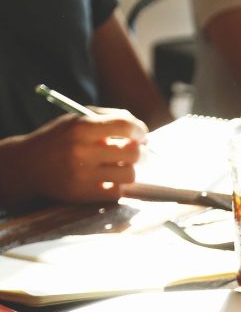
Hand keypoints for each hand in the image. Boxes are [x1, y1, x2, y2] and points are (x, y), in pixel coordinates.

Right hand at [15, 110, 147, 203]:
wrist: (28, 165)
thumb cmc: (60, 139)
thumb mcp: (77, 119)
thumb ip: (109, 118)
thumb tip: (141, 132)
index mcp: (81, 126)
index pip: (125, 126)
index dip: (139, 130)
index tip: (141, 135)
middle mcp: (82, 150)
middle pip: (132, 153)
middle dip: (138, 152)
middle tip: (134, 153)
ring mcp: (83, 174)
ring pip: (129, 175)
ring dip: (128, 171)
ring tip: (119, 167)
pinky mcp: (83, 194)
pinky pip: (117, 192)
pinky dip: (117, 186)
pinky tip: (107, 180)